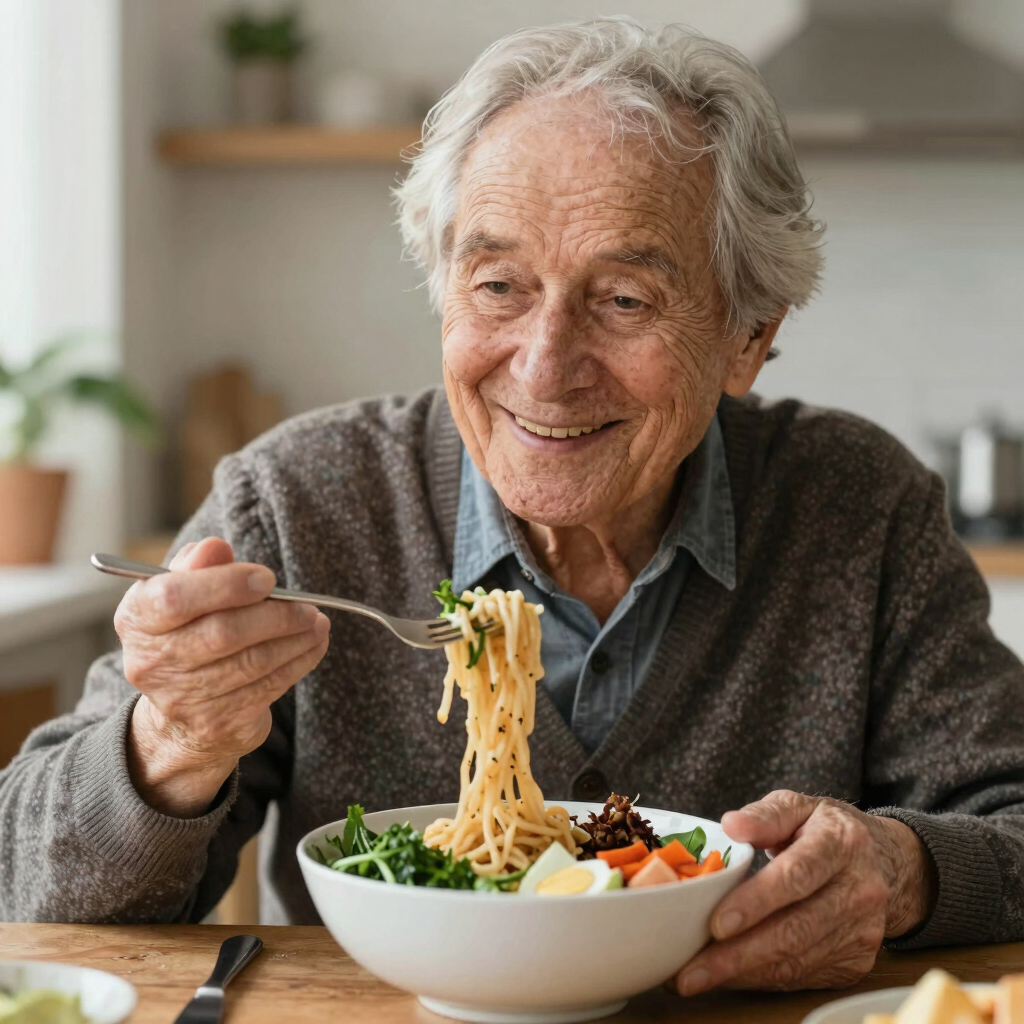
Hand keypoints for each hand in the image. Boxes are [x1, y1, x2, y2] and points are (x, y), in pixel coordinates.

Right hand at [116, 537, 329, 816]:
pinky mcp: (217, 722)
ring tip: (317, 621)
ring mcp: (182, 698)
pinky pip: (268, 687)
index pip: (174, 598)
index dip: (226, 585)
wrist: (180, 714)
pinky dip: (299, 661)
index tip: (266, 578)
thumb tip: (215, 547)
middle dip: (275, 615)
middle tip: (306, 605)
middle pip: (222, 633)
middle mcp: (151, 662)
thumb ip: (199, 566)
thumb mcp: (183, 593)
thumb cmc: (189, 633)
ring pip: (252, 662)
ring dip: (295, 639)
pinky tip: (313, 644)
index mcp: (137, 619)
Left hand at [673, 790, 935, 995]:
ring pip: (797, 961)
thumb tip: (730, 825)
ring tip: (696, 977)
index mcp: (841, 843)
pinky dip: (762, 980)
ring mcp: (862, 931)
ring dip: (743, 974)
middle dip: (737, 955)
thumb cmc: (824, 831)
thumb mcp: (797, 807)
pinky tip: (729, 977)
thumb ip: (764, 814)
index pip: (796, 876)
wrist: (884, 861)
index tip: (717, 924)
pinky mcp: (857, 961)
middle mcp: (859, 891)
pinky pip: (803, 976)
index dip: (756, 902)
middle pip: (794, 930)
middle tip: (689, 971)